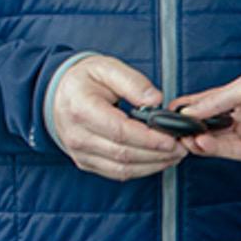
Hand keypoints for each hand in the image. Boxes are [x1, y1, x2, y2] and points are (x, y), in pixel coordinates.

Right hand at [48, 54, 187, 179]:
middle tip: (181, 146)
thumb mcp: (106, 67)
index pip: (119, 131)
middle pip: (123, 153)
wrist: (58, 94)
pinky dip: (141, 170)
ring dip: (153, 165)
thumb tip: (156, 100)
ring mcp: (80, 153)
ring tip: (175, 154)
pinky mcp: (86, 163)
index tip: (171, 138)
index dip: (148, 138)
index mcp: (81, 109)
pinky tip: (158, 160)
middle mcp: (77, 135)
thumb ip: (133, 82)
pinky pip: (117, 173)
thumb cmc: (84, 80)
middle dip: (157, 153)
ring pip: (122, 168)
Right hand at [176, 71, 240, 161]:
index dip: (187, 108)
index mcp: (236, 97)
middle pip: (206, 125)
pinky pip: (225, 151)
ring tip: (183, 137)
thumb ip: (214, 101)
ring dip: (196, 139)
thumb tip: (189, 109)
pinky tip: (199, 142)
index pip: (204, 103)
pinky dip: (210, 148)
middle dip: (188, 127)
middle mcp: (238, 117)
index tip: (168, 112)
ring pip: (213, 141)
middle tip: (171, 128)